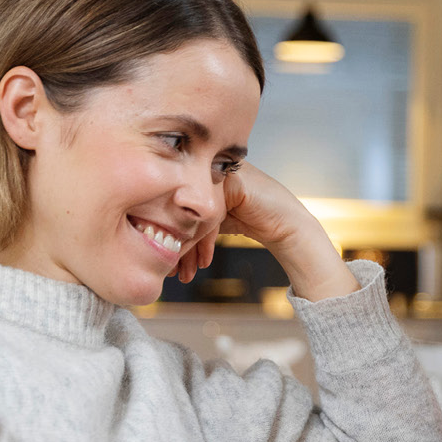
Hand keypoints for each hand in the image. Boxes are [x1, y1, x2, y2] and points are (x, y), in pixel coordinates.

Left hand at [175, 164, 356, 300]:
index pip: (173, 203)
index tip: (165, 262)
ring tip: (183, 273)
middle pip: (180, 208)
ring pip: (192, 212)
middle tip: (171, 272)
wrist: (287, 225)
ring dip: (187, 247)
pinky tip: (204, 261)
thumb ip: (190, 218)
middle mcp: (208, 167)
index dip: (167, 234)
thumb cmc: (250, 220)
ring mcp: (221, 172)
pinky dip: (203, 240)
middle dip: (174, 244)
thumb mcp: (213, 218)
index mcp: (200, 172)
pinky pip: (209, 213)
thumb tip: (154, 239)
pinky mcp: (233, 182)